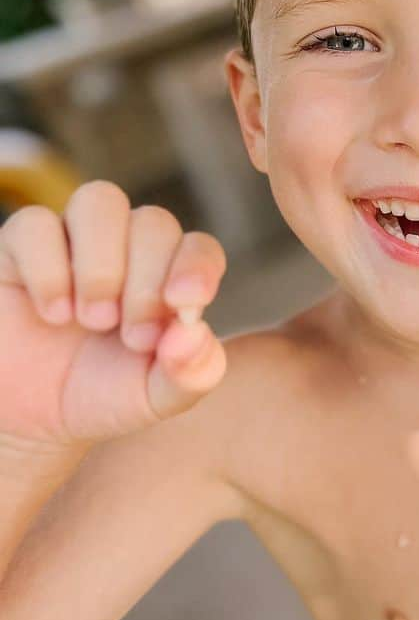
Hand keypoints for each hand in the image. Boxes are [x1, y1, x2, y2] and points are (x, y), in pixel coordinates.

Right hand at [0, 180, 227, 450]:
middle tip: (131, 337)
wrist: (31, 418)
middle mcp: (126, 247)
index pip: (198, 248)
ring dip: (102, 265)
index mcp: (169, 277)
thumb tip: (196, 333)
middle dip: (146, 283)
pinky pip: (35, 222)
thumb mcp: (154, 400)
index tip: (183, 306)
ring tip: (93, 319)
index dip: (197, 268)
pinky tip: (54, 314)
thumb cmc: (103, 397)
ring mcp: (73, 240)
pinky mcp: (19, 247)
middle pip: (153, 221)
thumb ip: (192, 373)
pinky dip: (49, 269)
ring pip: (100, 200)